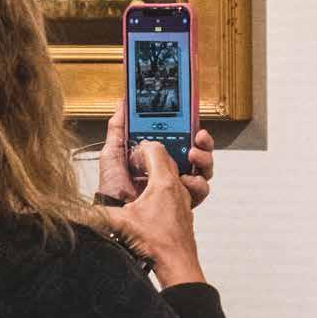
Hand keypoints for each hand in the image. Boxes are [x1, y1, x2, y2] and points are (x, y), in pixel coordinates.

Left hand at [97, 102, 214, 207]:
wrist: (115, 214)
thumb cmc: (112, 188)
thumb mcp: (113, 152)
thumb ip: (119, 127)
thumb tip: (123, 102)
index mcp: (157, 155)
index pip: (180, 137)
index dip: (189, 127)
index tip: (191, 117)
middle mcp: (170, 169)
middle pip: (196, 150)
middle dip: (203, 142)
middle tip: (199, 137)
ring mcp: (178, 185)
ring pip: (202, 168)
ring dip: (204, 159)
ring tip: (194, 155)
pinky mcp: (183, 202)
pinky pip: (200, 190)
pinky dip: (199, 184)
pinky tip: (188, 180)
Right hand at [106, 141, 205, 287]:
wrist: (178, 263)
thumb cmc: (159, 244)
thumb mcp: (122, 224)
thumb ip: (96, 215)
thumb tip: (75, 211)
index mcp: (163, 183)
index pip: (155, 149)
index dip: (140, 149)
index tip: (130, 157)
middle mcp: (177, 188)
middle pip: (166, 160)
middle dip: (148, 159)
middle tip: (134, 166)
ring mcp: (183, 199)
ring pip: (173, 175)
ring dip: (158, 175)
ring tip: (142, 184)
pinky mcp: (184, 212)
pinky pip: (176, 192)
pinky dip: (164, 191)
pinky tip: (151, 205)